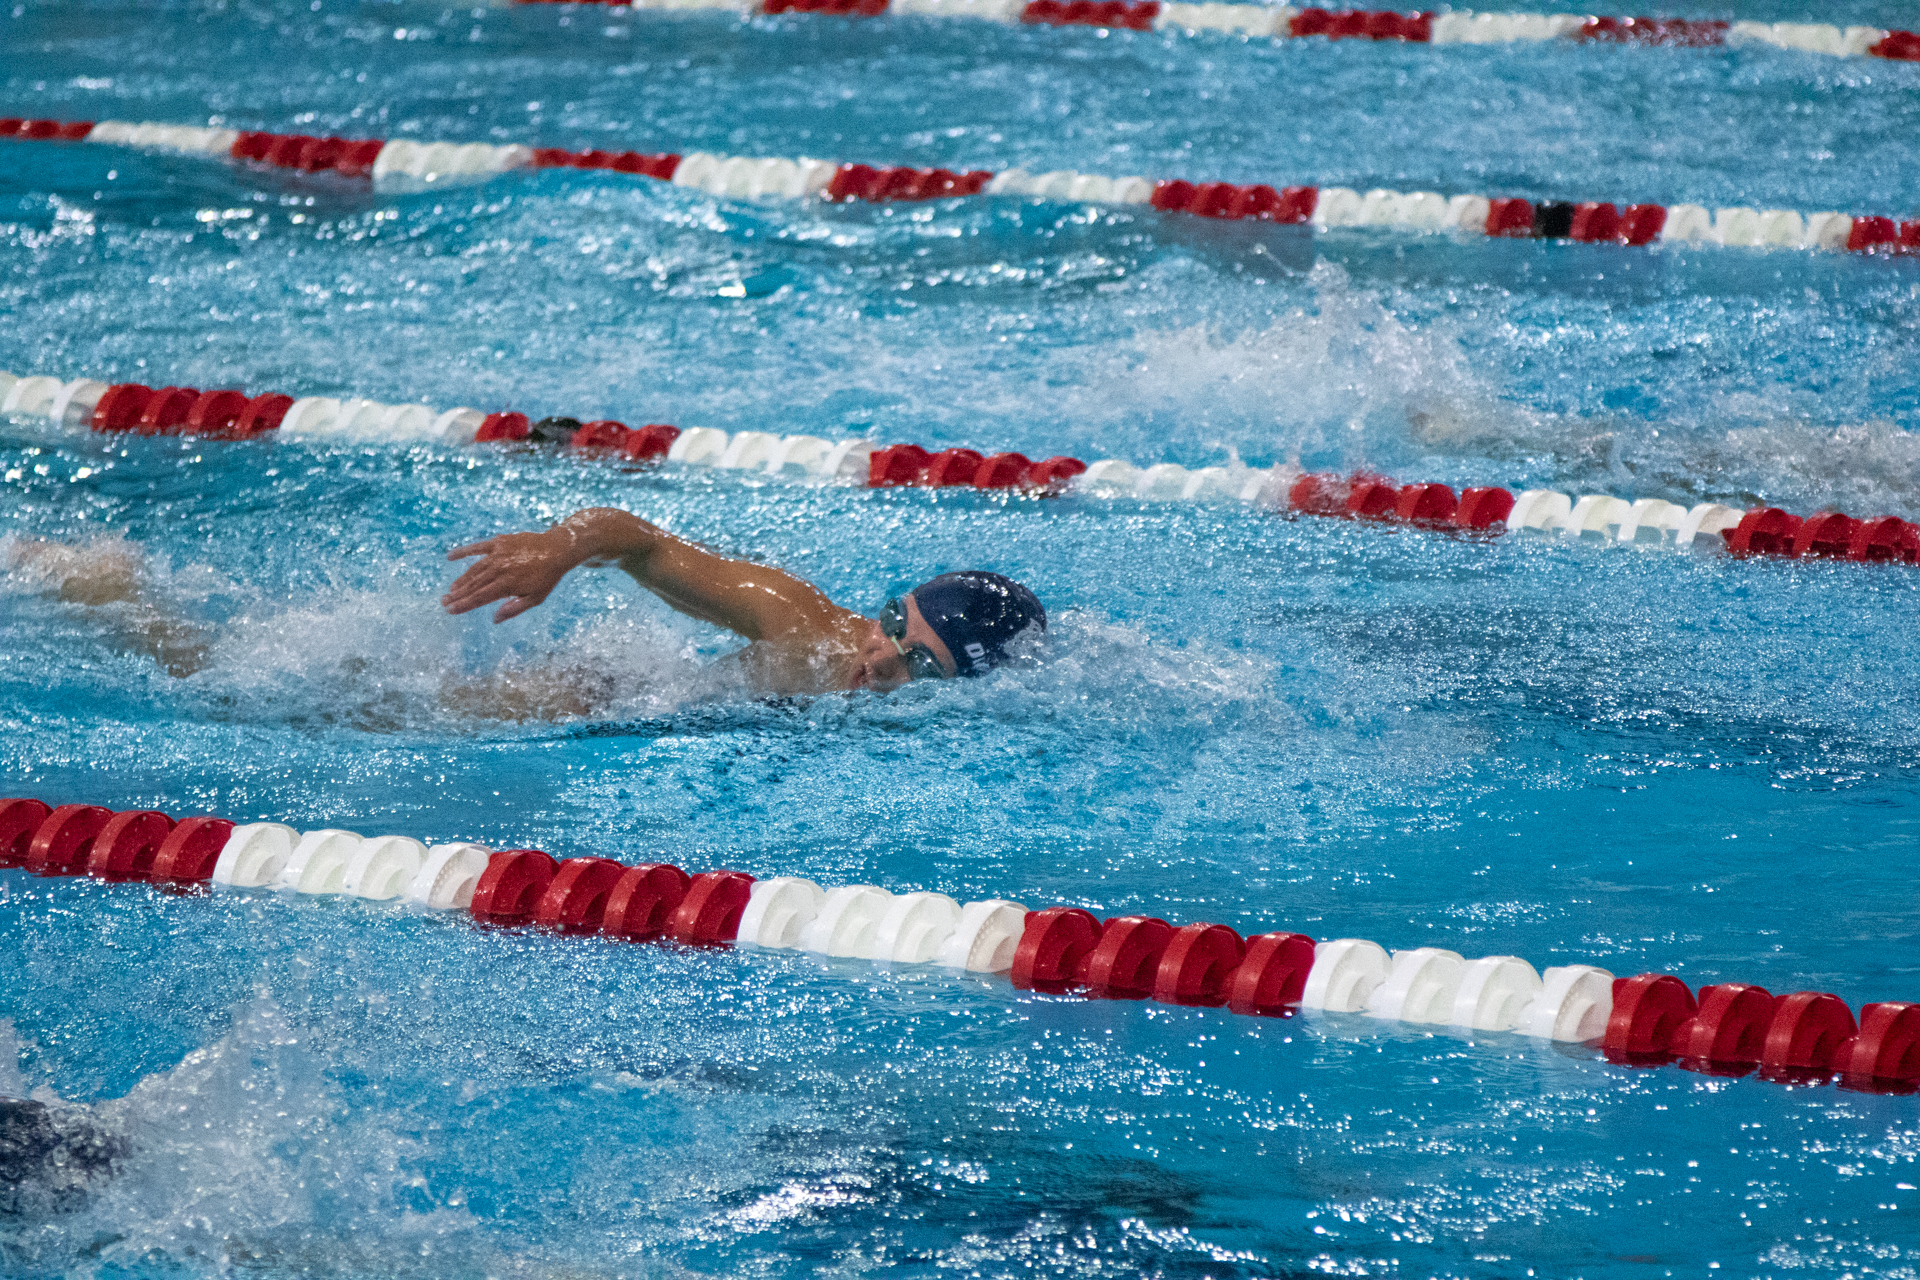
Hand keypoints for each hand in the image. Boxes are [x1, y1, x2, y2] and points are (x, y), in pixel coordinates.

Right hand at [442, 527, 582, 622]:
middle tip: (444, 602)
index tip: (450, 610)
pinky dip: (463, 551)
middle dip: (457, 595)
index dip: (463, 605)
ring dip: (461, 580)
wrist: (557, 550)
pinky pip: (477, 547)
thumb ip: (514, 609)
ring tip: (451, 589)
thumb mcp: (535, 598)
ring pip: (473, 569)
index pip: (479, 598)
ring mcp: (497, 554)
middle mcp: (499, 569)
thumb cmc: (547, 577)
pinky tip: (450, 556)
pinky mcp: (499, 542)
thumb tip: (494, 620)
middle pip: (473, 585)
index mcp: (506, 584)